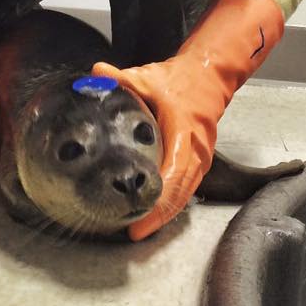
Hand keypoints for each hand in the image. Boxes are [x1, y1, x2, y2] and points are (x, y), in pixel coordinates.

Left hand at [93, 0, 285, 239]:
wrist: (209, 75)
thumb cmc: (180, 79)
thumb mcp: (149, 76)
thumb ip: (123, 78)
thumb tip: (96, 73)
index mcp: (183, 130)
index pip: (173, 172)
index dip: (157, 199)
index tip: (139, 217)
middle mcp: (196, 149)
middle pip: (180, 192)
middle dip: (158, 215)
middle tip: (134, 232)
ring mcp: (201, 157)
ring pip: (185, 193)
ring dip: (165, 213)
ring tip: (141, 228)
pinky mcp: (200, 160)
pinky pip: (187, 187)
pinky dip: (172, 202)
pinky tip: (155, 213)